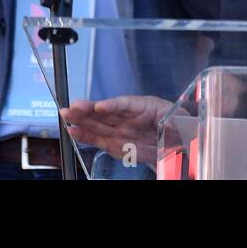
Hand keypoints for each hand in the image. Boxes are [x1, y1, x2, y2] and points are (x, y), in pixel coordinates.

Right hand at [61, 95, 177, 165]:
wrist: (177, 139)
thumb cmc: (178, 123)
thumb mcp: (180, 119)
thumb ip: (175, 121)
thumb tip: (175, 122)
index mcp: (142, 106)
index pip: (125, 104)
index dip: (112, 105)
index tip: (101, 106)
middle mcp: (126, 116)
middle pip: (105, 112)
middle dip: (88, 109)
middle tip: (72, 107)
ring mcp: (119, 129)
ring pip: (97, 123)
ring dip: (80, 120)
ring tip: (66, 116)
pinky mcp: (115, 143)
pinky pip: (97, 139)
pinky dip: (84, 135)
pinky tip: (73, 132)